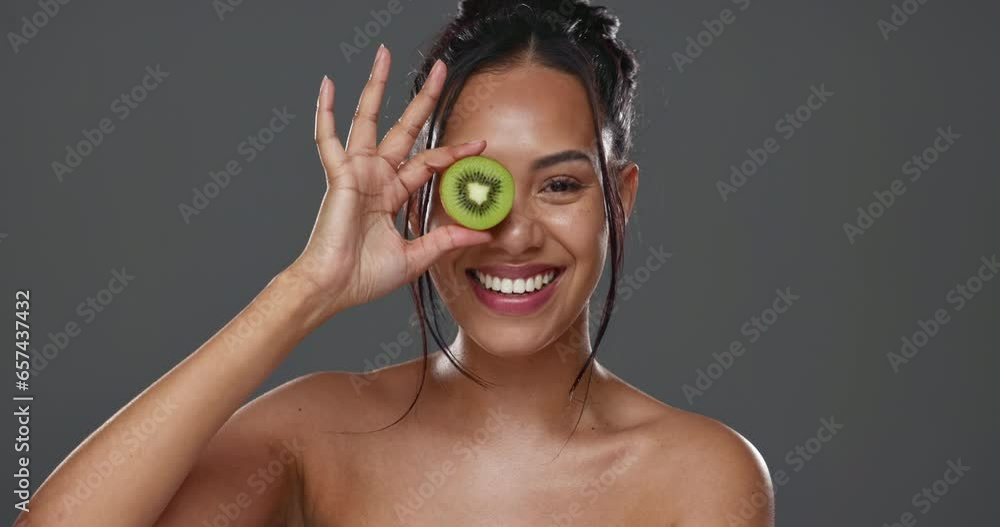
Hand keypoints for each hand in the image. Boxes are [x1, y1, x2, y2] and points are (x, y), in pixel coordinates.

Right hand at [287, 45, 492, 316]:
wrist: (335, 288)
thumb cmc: (364, 277)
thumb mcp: (416, 257)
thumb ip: (446, 241)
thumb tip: (482, 235)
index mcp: (391, 195)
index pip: (428, 163)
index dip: (454, 152)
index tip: (481, 143)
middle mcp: (375, 177)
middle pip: (403, 128)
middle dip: (422, 100)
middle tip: (440, 72)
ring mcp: (356, 173)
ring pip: (368, 119)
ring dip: (375, 87)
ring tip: (383, 55)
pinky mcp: (339, 175)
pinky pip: (328, 138)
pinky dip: (326, 112)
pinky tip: (327, 84)